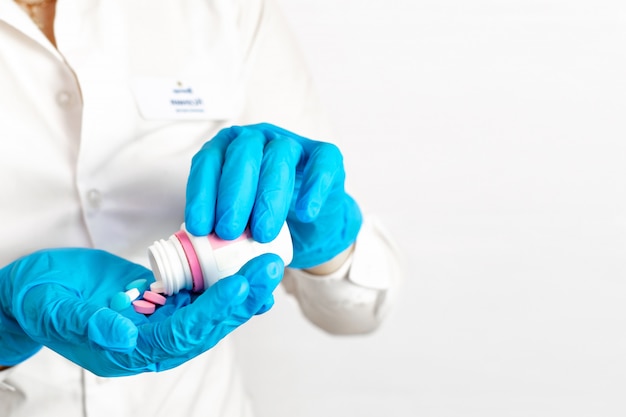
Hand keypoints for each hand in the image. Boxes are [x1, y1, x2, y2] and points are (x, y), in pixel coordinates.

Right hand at [0, 248, 281, 375]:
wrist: (33, 291)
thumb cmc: (39, 301)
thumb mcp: (55, 310)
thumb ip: (89, 323)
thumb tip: (126, 335)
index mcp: (130, 351)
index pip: (181, 335)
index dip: (211, 313)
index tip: (239, 285)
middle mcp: (152, 340)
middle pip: (206, 325)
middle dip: (240, 299)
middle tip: (269, 270)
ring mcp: (159, 318)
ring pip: (208, 309)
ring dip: (239, 289)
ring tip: (268, 266)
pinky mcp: (162, 297)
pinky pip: (197, 291)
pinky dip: (221, 279)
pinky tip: (245, 265)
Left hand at [185, 123, 361, 268]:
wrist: (309, 226)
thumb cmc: (265, 219)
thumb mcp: (236, 221)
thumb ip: (218, 224)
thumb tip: (196, 245)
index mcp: (227, 149)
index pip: (209, 162)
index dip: (202, 194)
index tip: (200, 228)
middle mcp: (258, 138)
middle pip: (243, 155)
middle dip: (233, 196)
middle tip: (230, 232)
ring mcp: (293, 143)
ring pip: (279, 157)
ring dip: (269, 197)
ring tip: (262, 234)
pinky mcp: (326, 155)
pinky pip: (321, 163)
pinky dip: (313, 187)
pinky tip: (305, 212)